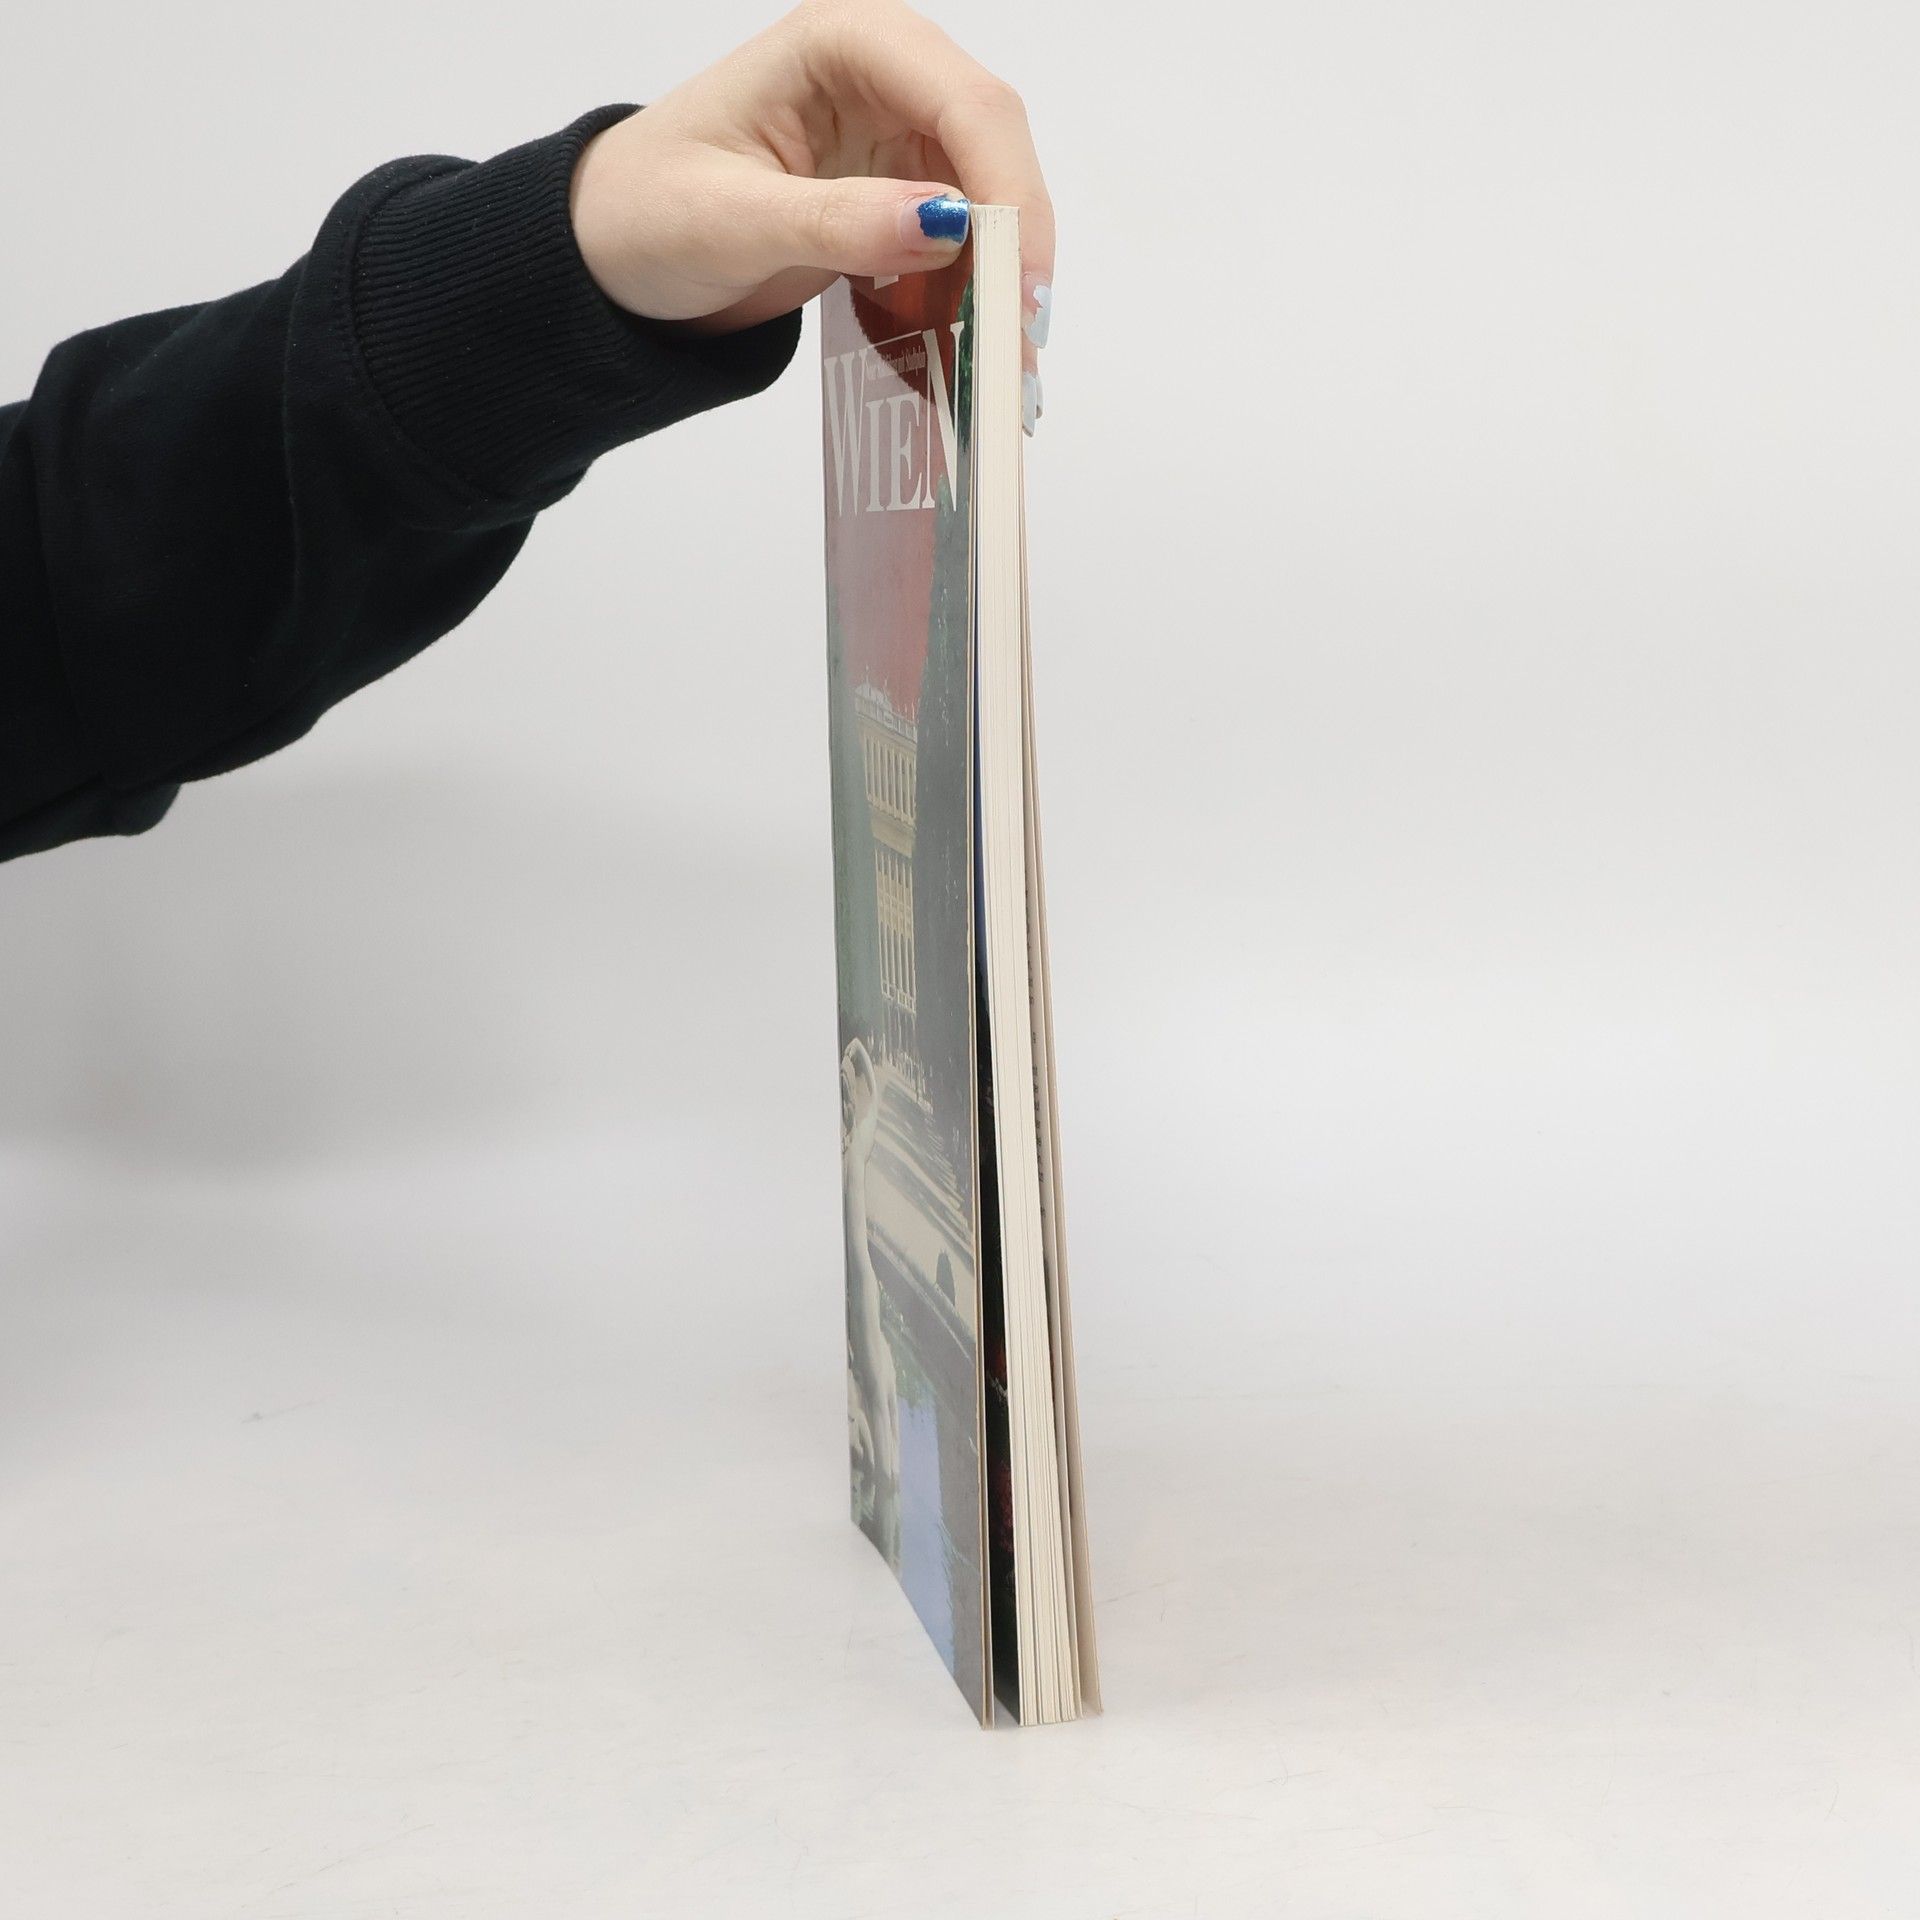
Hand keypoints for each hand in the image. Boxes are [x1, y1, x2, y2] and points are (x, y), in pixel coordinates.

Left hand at [569, 0, 1053, 378]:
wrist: (613, 249)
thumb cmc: (646, 209)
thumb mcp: (731, 220)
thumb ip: (837, 220)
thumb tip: (945, 223)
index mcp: (841, 44)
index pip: (961, 100)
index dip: (1007, 188)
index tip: (1019, 283)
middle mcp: (884, 77)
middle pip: (992, 147)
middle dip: (1016, 243)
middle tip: (1023, 339)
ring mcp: (896, 138)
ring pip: (989, 201)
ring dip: (1002, 281)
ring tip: (1004, 366)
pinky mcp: (898, 198)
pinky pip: (960, 245)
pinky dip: (971, 298)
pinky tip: (973, 350)